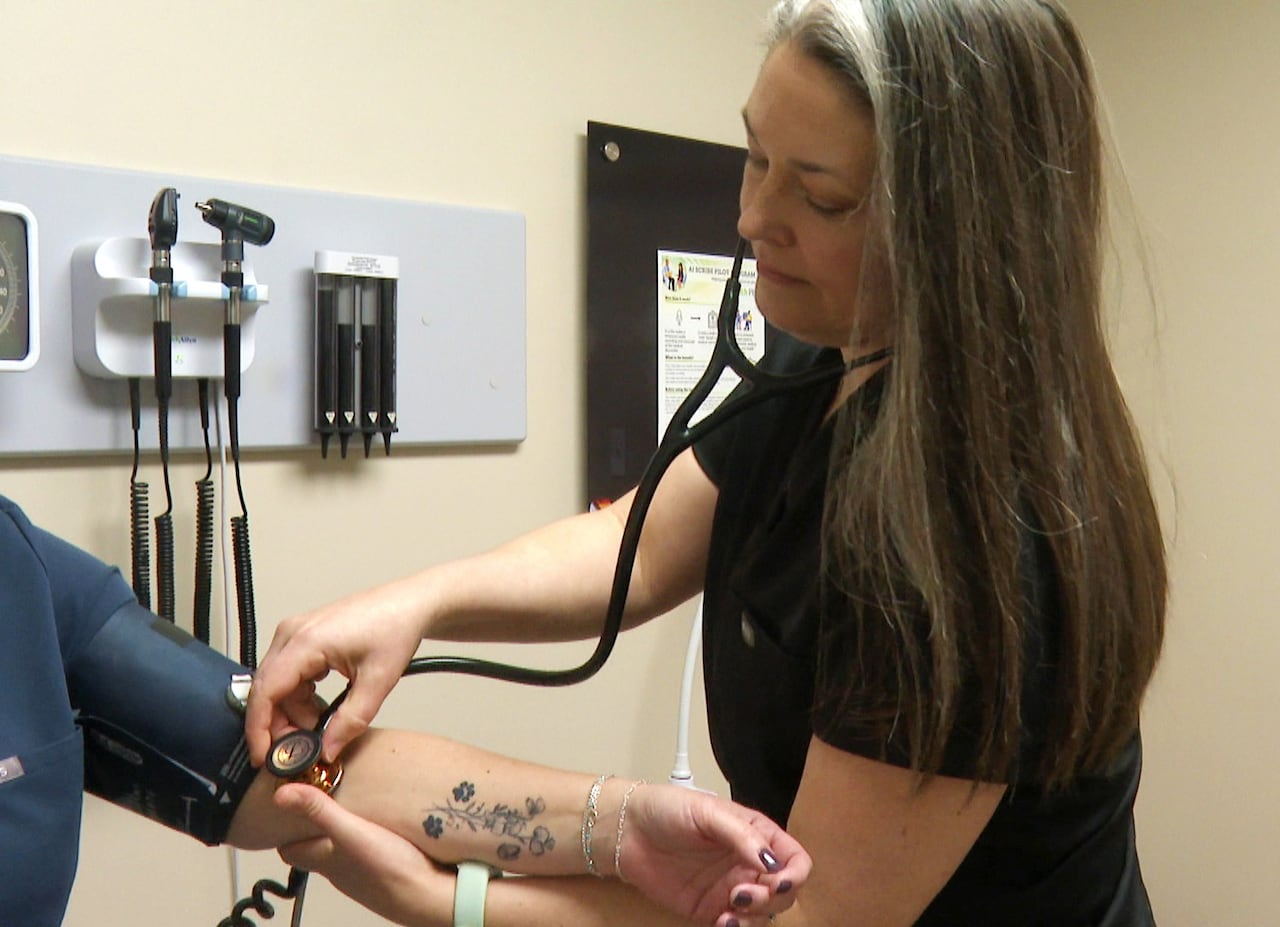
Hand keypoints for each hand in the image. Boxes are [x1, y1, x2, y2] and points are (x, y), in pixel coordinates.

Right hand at [246, 586, 426, 764]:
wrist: (410, 604)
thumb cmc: (396, 627)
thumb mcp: (377, 682)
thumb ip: (350, 721)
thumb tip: (327, 751)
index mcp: (305, 641)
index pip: (265, 692)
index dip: (259, 728)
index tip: (265, 756)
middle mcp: (292, 633)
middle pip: (267, 690)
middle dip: (280, 724)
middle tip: (302, 749)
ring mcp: (296, 633)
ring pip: (277, 684)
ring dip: (294, 711)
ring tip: (322, 726)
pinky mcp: (303, 637)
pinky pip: (289, 674)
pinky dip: (300, 696)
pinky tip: (321, 708)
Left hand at [275, 784, 454, 925]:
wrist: (428, 896)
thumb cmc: (389, 869)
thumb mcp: (351, 832)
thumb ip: (319, 812)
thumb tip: (281, 794)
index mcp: (325, 859)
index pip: (290, 850)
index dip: (284, 830)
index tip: (288, 806)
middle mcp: (340, 869)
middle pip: (314, 850)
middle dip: (312, 827)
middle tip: (320, 798)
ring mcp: (362, 873)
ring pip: (341, 852)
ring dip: (340, 832)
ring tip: (351, 804)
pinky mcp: (384, 871)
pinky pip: (367, 853)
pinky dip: (366, 839)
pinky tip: (381, 825)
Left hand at [619, 783, 810, 925]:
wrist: (627, 832)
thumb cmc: (667, 809)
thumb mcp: (708, 812)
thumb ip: (743, 836)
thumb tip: (773, 863)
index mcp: (756, 835)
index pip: (794, 859)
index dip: (795, 875)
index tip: (779, 882)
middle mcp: (748, 864)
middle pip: (784, 893)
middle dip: (772, 899)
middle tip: (742, 895)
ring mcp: (730, 889)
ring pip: (764, 915)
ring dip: (755, 919)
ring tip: (730, 913)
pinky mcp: (710, 909)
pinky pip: (735, 926)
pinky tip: (723, 922)